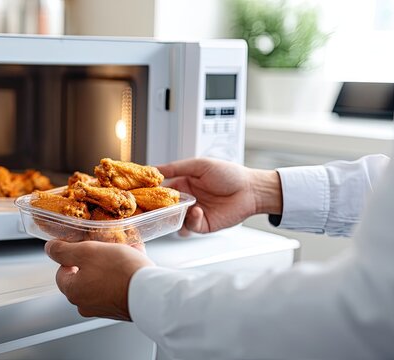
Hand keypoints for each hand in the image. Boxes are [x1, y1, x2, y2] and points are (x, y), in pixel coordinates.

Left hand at [44, 240, 154, 320]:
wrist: (151, 292)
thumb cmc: (120, 272)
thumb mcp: (87, 252)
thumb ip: (64, 250)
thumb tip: (49, 249)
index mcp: (73, 291)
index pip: (61, 272)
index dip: (72, 256)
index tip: (84, 247)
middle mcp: (85, 304)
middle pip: (83, 275)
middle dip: (94, 259)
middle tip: (106, 247)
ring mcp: (104, 308)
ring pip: (101, 279)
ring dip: (110, 264)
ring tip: (124, 251)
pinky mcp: (121, 307)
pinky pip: (116, 286)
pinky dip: (122, 274)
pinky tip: (134, 261)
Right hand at [157, 158, 281, 234]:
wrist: (251, 190)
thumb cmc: (229, 174)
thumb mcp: (200, 165)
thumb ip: (176, 167)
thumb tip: (155, 168)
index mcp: (184, 183)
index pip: (161, 189)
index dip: (152, 191)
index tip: (141, 192)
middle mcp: (187, 199)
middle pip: (165, 207)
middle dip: (158, 208)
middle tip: (151, 207)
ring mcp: (194, 212)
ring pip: (174, 219)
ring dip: (173, 216)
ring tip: (175, 211)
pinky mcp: (203, 224)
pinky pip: (190, 226)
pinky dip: (190, 220)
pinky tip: (197, 210)